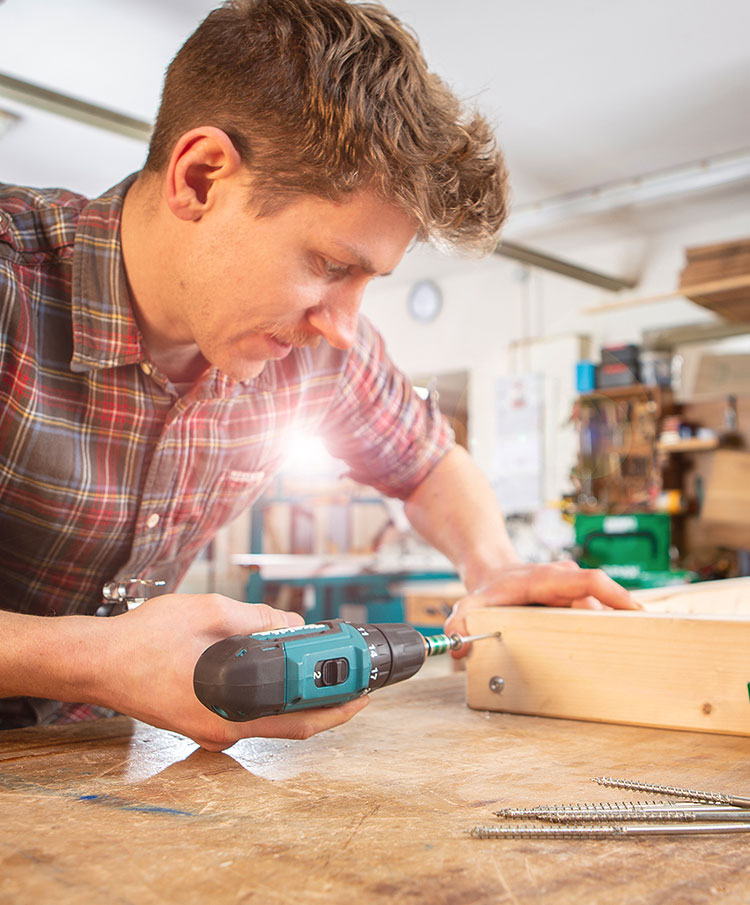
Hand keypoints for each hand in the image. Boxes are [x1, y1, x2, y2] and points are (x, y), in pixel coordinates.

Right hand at [95, 594, 367, 750]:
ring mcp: (211, 730)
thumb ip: (256, 619)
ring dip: (301, 700)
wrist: (96, 662)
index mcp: (229, 711)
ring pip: (271, 721)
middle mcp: (224, 731)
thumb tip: (292, 623)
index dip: (338, 705)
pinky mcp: (201, 722)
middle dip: (329, 705)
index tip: (365, 690)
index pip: (300, 719)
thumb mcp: (207, 613)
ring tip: (325, 672)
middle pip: (292, 726)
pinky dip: (273, 696)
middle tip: (356, 684)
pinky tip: (280, 672)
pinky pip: (249, 714)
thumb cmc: (143, 640)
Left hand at [444, 561, 638, 656]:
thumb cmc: (488, 590)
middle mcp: (567, 581)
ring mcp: (574, 589)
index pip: (589, 580)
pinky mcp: (577, 599)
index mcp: (548, 579)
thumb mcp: (469, 605)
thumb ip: (459, 625)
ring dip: (611, 629)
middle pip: (601, 602)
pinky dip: (606, 628)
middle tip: (627, 648)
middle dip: (615, 623)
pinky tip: (612, 648)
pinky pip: (597, 612)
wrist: (492, 572)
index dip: (614, 594)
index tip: (635, 611)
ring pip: (602, 610)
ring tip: (619, 653)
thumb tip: (461, 647)